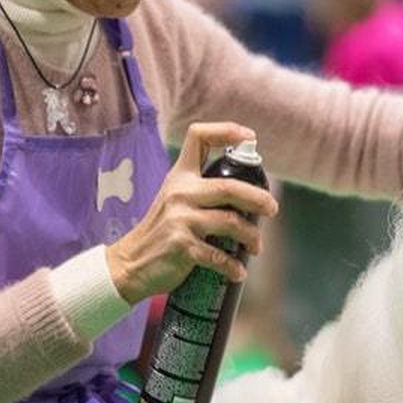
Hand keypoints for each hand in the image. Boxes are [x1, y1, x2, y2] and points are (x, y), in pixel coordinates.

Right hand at [106, 122, 279, 305]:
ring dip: (251, 237)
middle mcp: (180, 193)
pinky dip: (233, 266)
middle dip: (258, 199)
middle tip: (272, 209)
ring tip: (255, 246)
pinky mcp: (183, 246)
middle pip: (229, 187)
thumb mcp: (174, 200)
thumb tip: (248, 195)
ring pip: (231, 222)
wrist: (130, 264)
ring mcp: (180, 219)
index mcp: (179, 176)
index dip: (226, 131)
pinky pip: (219, 256)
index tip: (250, 137)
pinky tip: (238, 271)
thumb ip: (202, 191)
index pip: (198, 137)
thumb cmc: (161, 232)